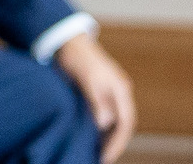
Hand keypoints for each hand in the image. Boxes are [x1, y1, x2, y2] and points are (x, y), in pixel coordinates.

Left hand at [53, 33, 135, 163]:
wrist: (67, 40)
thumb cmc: (77, 57)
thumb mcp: (87, 78)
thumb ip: (97, 100)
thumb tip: (105, 123)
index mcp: (121, 88)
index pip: (125, 122)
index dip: (118, 141)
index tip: (107, 156)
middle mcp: (120, 92)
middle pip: (122, 124)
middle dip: (114, 143)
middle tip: (102, 158)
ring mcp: (111, 92)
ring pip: (114, 120)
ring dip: (107, 137)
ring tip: (97, 153)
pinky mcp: (100, 92)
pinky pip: (105, 114)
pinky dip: (100, 127)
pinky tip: (91, 136)